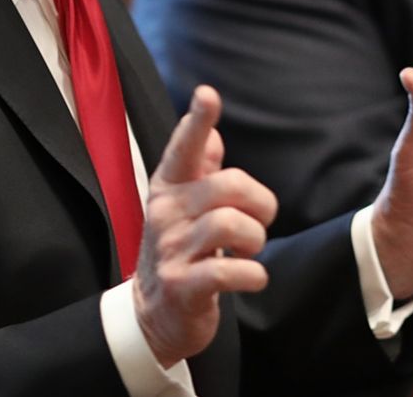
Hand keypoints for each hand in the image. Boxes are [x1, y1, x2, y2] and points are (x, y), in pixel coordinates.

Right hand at [133, 86, 278, 367]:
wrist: (151, 316)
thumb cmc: (179, 252)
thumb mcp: (184, 207)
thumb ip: (200, 170)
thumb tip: (214, 132)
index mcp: (169, 188)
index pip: (184, 148)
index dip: (197, 121)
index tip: (208, 95)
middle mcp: (166, 213)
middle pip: (228, 186)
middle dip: (261, 203)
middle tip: (261, 221)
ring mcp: (171, 250)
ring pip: (230, 225)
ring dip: (256, 240)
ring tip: (251, 252)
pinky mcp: (181, 286)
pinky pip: (227, 271)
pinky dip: (253, 275)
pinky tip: (252, 278)